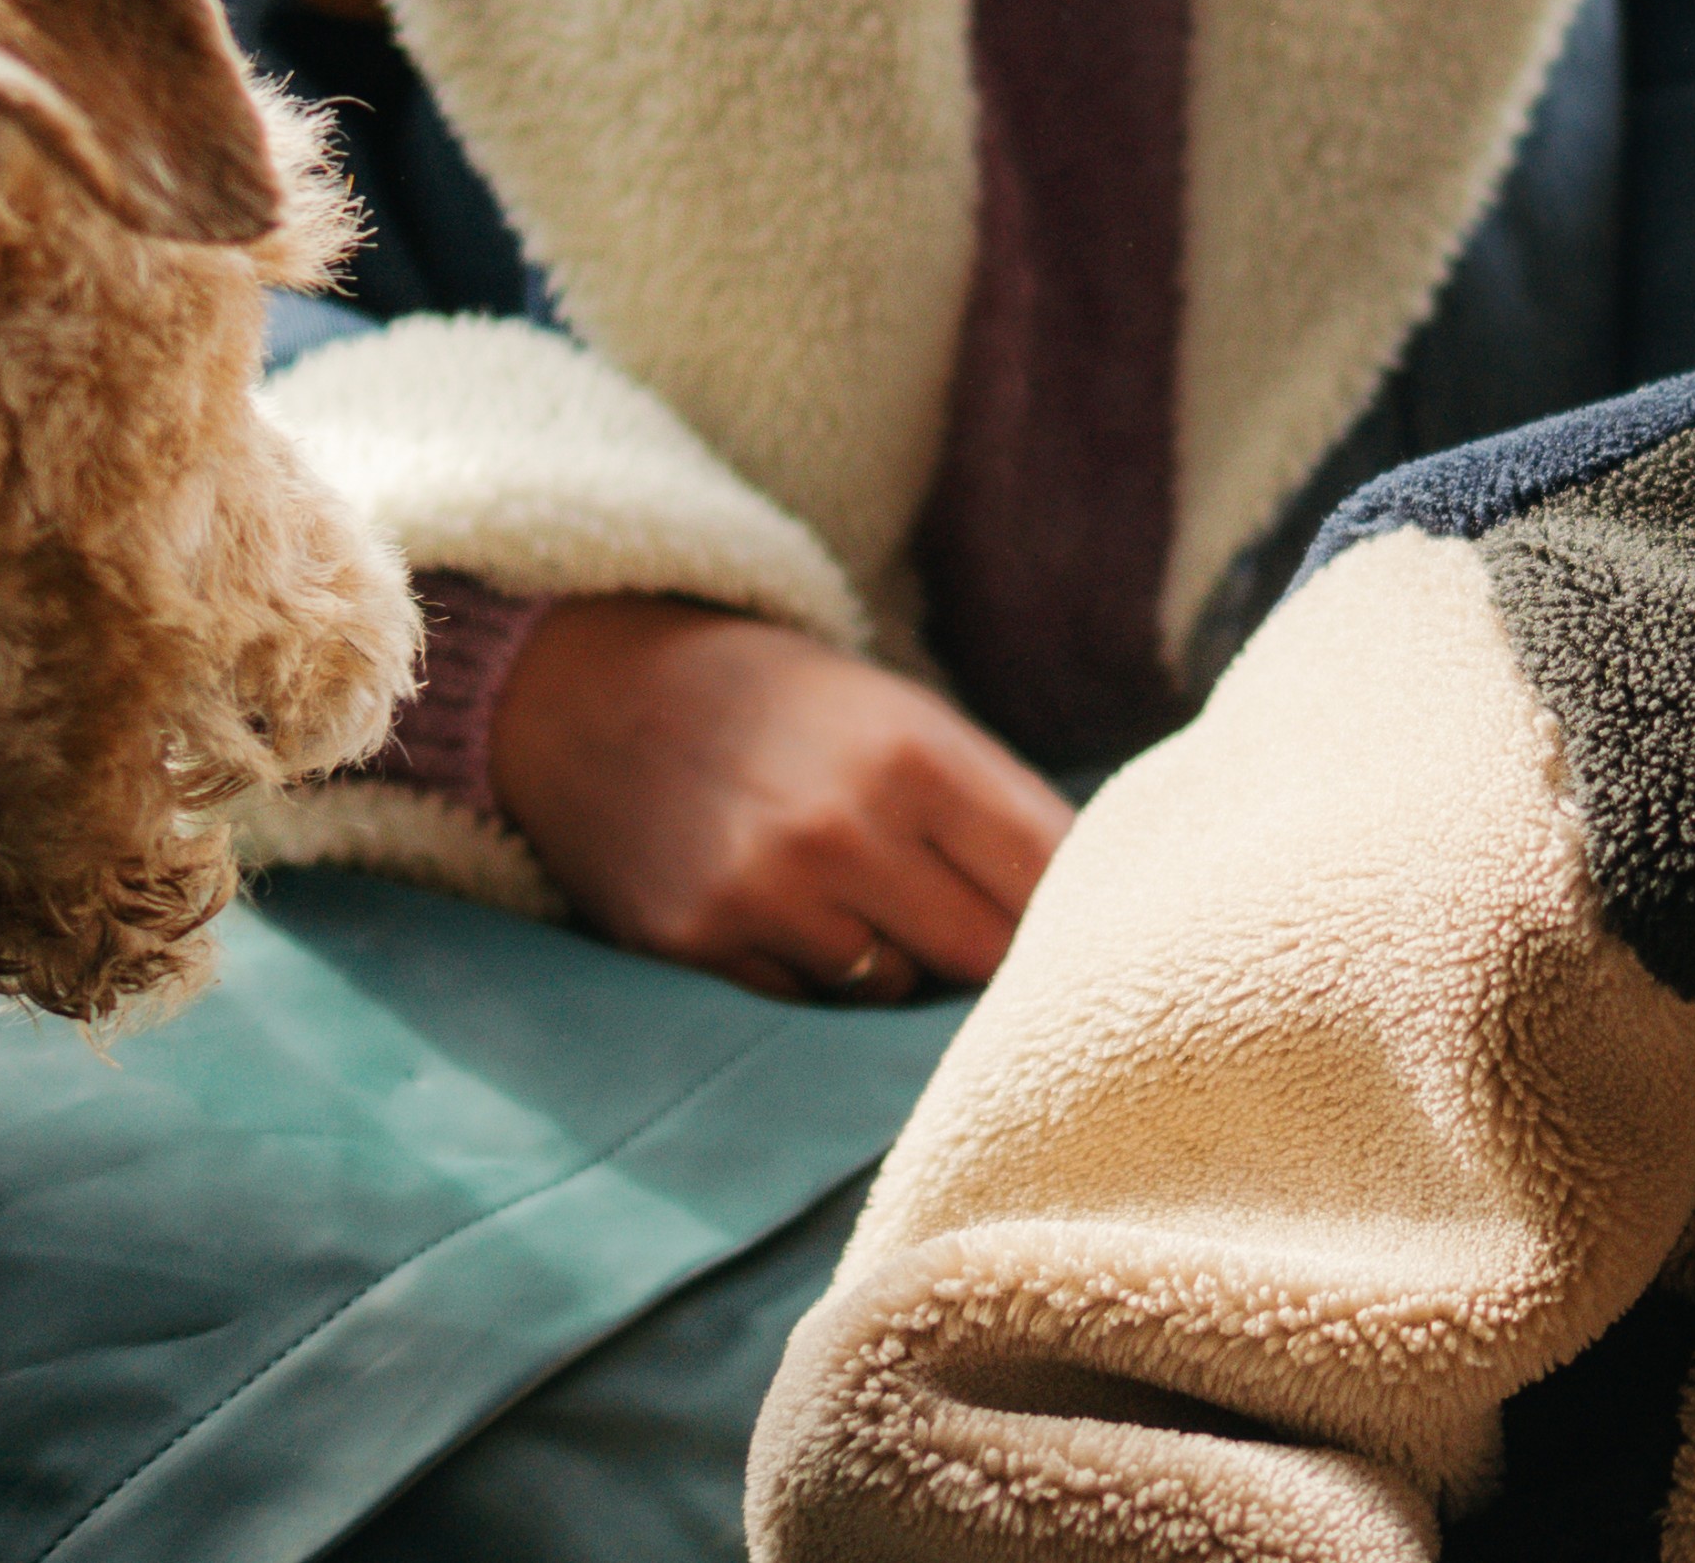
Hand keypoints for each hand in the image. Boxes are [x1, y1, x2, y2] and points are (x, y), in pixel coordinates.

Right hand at [482, 598, 1070, 1003]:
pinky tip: (785, 913)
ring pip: (894, 992)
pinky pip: (807, 1005)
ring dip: (898, 965)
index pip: (1048, 881)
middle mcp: (842, 830)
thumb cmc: (783, 707)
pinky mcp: (698, 945)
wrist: (593, 691)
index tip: (1078, 925)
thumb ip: (1001, 812)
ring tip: (859, 899)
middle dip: (989, 948)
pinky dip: (815, 977)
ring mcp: (764, 894)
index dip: (1072, 912)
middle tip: (964, 915)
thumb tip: (1102, 917)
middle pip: (983, 956)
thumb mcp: (905, 716)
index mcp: (916, 755)